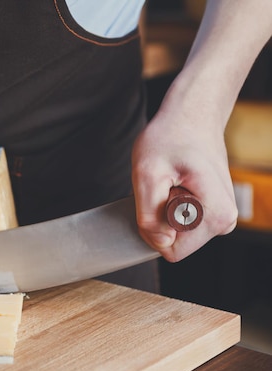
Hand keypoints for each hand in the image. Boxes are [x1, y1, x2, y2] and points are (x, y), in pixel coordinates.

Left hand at [132, 109, 236, 261]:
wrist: (191, 117)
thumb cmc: (169, 139)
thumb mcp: (147, 173)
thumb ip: (149, 215)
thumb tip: (160, 243)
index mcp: (215, 216)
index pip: (172, 251)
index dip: (153, 227)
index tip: (159, 193)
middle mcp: (225, 221)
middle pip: (175, 243)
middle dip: (159, 217)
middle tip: (165, 184)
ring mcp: (221, 217)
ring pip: (176, 233)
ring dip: (164, 209)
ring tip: (172, 181)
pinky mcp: (213, 212)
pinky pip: (180, 223)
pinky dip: (170, 204)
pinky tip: (177, 182)